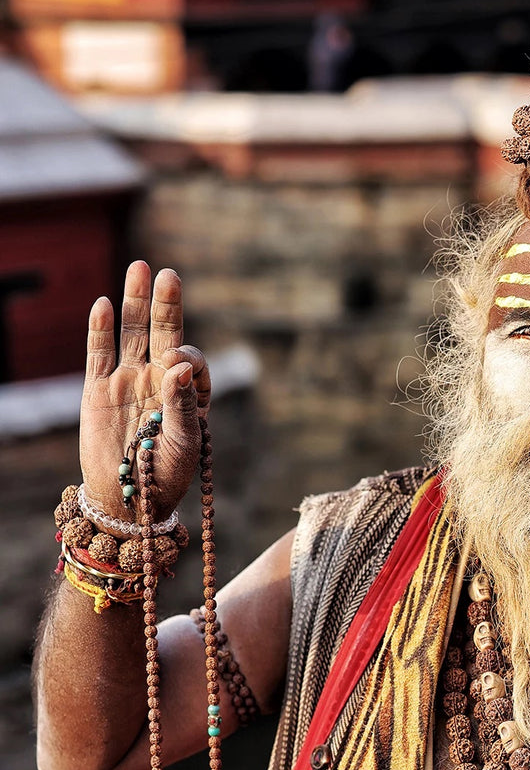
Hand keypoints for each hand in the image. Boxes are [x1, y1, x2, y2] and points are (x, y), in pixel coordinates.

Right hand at [81, 262, 209, 518]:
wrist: (127, 500)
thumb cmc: (165, 476)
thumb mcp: (184, 443)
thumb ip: (182, 404)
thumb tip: (178, 364)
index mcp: (186, 394)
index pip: (190, 361)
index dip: (187, 355)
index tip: (177, 362)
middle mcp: (158, 380)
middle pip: (162, 333)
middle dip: (166, 305)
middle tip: (168, 274)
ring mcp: (128, 381)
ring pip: (131, 334)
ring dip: (135, 303)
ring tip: (140, 269)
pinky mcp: (99, 389)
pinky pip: (100, 353)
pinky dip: (101, 329)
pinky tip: (104, 304)